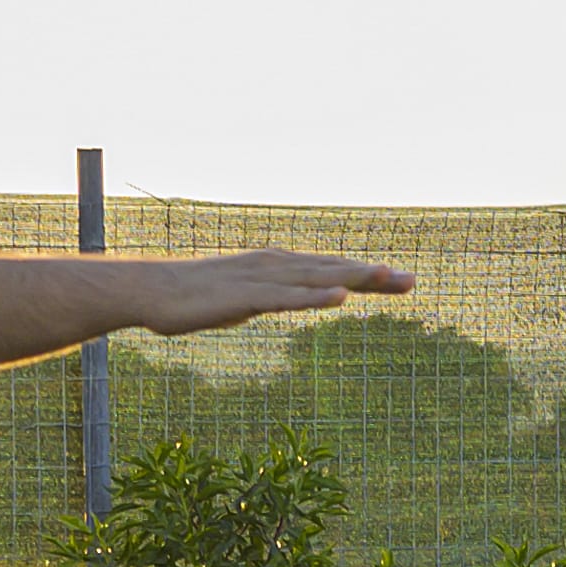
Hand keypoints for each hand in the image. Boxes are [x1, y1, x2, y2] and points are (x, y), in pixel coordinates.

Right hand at [142, 253, 412, 334]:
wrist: (153, 291)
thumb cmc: (197, 298)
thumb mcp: (246, 298)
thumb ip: (272, 296)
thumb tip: (290, 299)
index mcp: (279, 267)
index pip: (331, 270)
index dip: (367, 276)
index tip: (402, 281)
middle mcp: (277, 266)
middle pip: (332, 270)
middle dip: (373, 276)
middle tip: (412, 281)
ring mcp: (263, 279)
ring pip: (316, 279)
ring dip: (352, 279)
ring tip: (388, 278)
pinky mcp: (246, 296)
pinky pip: (286, 298)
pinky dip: (314, 298)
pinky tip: (339, 299)